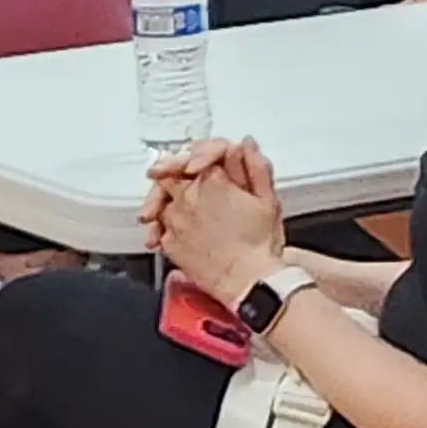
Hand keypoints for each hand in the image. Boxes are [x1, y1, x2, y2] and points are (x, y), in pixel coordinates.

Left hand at [146, 150, 287, 304]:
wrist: (247, 281)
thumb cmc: (260, 245)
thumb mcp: (268, 200)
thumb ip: (256, 168)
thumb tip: (246, 145)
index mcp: (214, 181)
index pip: (198, 155)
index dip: (200, 155)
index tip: (200, 162)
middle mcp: (188, 197)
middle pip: (169, 175)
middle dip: (173, 173)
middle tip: (178, 176)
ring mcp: (174, 220)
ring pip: (160, 200)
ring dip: (164, 200)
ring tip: (171, 205)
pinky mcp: (167, 243)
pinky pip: (158, 226)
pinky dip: (162, 225)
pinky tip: (173, 230)